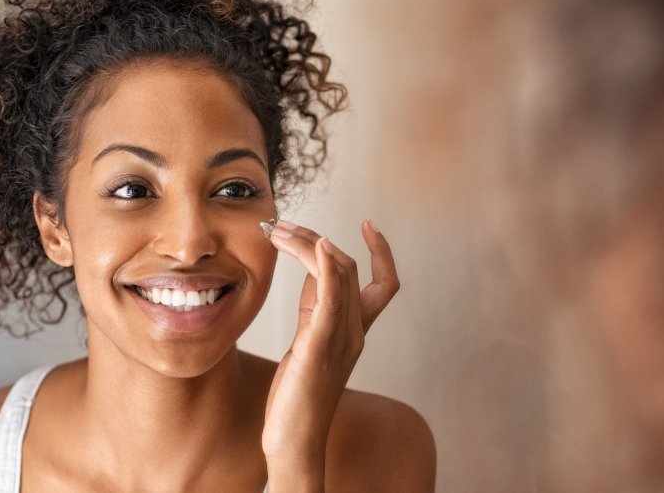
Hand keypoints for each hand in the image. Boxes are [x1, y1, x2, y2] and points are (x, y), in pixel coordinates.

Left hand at [261, 219, 399, 488]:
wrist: (294, 440)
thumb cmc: (298, 395)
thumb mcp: (308, 342)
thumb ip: (315, 308)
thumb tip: (311, 271)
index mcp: (356, 331)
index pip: (384, 283)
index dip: (382, 252)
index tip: (368, 223)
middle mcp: (355, 331)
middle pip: (349, 268)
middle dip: (316, 238)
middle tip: (282, 225)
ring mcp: (340, 339)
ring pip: (338, 274)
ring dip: (309, 243)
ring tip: (279, 230)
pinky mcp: (318, 347)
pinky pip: (330, 298)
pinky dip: (325, 266)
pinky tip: (317, 245)